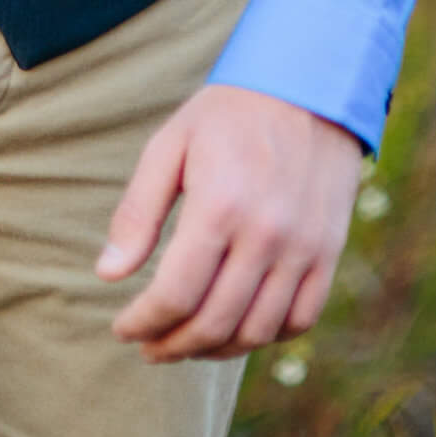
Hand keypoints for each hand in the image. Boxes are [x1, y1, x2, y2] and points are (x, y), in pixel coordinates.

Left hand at [96, 84, 363, 362]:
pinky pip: (299, 319)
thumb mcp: (170, 146)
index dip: (142, 323)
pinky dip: (264, 336)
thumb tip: (107, 275)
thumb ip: (137, 212)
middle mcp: (266, 233)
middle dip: (172, 345)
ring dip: (214, 349)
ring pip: (256, 331)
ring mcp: (303, 247)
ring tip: (186, 342)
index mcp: (219, 205)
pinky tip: (236, 327)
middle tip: (149, 347)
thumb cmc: (227, 115)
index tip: (122, 328)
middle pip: (213, 323)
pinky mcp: (328, 251)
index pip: (175, 295)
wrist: (308, 86)